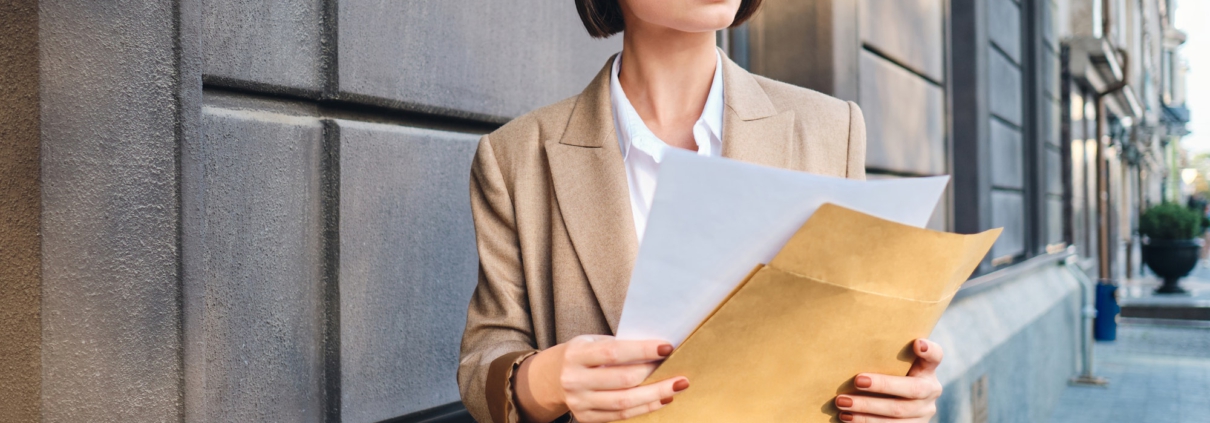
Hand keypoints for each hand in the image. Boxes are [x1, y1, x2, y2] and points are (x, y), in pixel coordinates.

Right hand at [515, 335, 688, 422]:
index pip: (613, 353)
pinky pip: (621, 415)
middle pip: (622, 381)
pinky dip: (645, 408)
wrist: (552, 378)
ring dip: (655, 395)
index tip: (667, 348)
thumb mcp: (593, 342)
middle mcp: (575, 380)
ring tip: (677, 387)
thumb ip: (619, 346)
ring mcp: (579, 402)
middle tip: (680, 372)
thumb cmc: (582, 355)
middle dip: (655, 376)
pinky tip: (662, 399)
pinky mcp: (586, 417)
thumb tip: (659, 350)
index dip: (642, 350)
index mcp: (576, 355)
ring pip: (624, 402)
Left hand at [834, 339, 943, 421]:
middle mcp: (931, 391)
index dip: (929, 351)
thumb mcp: (892, 365)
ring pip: (898, 413)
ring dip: (867, 409)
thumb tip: (850, 342)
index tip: (917, 343)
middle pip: (912, 389)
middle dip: (883, 385)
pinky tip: (847, 417)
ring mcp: (924, 413)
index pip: (935, 357)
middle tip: (858, 380)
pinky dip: (865, 422)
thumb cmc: (886, 375)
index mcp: (927, 370)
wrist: (894, 404)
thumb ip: (885, 356)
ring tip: (842, 402)